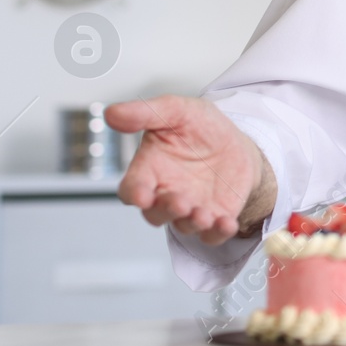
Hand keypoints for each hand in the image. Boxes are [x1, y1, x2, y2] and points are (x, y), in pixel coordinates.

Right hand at [106, 95, 275, 245]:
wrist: (235, 141)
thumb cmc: (199, 127)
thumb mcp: (176, 111)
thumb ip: (145, 113)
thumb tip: (111, 112)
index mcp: (150, 170)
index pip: (132, 188)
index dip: (134, 193)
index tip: (140, 195)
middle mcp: (166, 194)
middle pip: (156, 213)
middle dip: (166, 210)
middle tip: (179, 202)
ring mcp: (190, 209)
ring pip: (184, 226)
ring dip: (192, 222)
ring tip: (202, 214)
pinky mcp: (215, 218)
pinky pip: (213, 234)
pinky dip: (219, 232)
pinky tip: (227, 223)